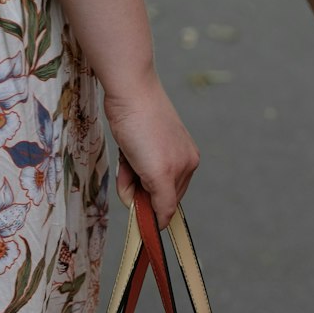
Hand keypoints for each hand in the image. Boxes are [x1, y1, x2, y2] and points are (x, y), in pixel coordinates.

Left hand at [104, 76, 199, 227]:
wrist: (128, 89)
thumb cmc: (141, 128)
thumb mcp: (157, 173)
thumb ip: (163, 201)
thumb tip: (162, 223)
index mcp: (188, 167)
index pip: (168, 205)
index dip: (149, 207)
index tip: (135, 201)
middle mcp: (180, 159)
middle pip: (154, 194)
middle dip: (138, 190)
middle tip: (130, 171)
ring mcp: (163, 149)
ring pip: (141, 180)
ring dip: (129, 177)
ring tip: (127, 157)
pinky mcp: (145, 140)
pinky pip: (134, 165)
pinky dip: (126, 164)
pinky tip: (125, 150)